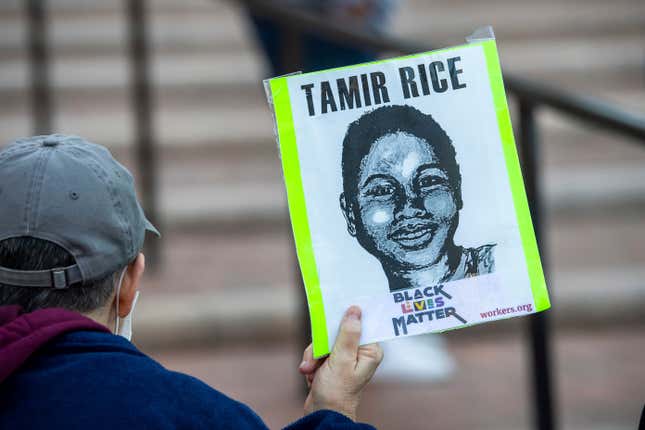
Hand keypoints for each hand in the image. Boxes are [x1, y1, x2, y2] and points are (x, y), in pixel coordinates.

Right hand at [298, 306, 383, 420]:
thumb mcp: (342, 359)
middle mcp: (360, 352)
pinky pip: (318, 350)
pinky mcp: (332, 361)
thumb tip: (355, 310)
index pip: (360, 324)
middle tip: (316, 358)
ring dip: (314, 355)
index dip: (346, 319)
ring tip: (311, 371)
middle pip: (338, 331)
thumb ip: (348, 334)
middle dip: (321, 345)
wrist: (322, 413)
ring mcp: (345, 357)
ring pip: (324, 340)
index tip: (333, 315)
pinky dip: (312, 361)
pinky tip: (311, 374)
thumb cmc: (336, 392)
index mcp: (370, 351)